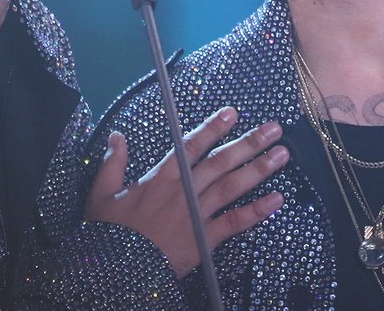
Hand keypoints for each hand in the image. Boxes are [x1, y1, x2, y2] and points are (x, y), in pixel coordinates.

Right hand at [85, 106, 287, 277]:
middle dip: (249, 142)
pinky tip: (277, 199)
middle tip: (274, 128)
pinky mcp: (205, 239)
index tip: (232, 113)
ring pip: (232, 186)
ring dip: (259, 168)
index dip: (213, 127)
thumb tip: (116, 136)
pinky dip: (257, 211)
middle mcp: (183, 191)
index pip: (191, 145)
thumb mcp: (101, 193)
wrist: (116, 270)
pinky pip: (235, 222)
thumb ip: (112, 162)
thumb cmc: (109, 233)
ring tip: (282, 154)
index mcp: (160, 177)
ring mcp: (196, 214)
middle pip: (221, 161)